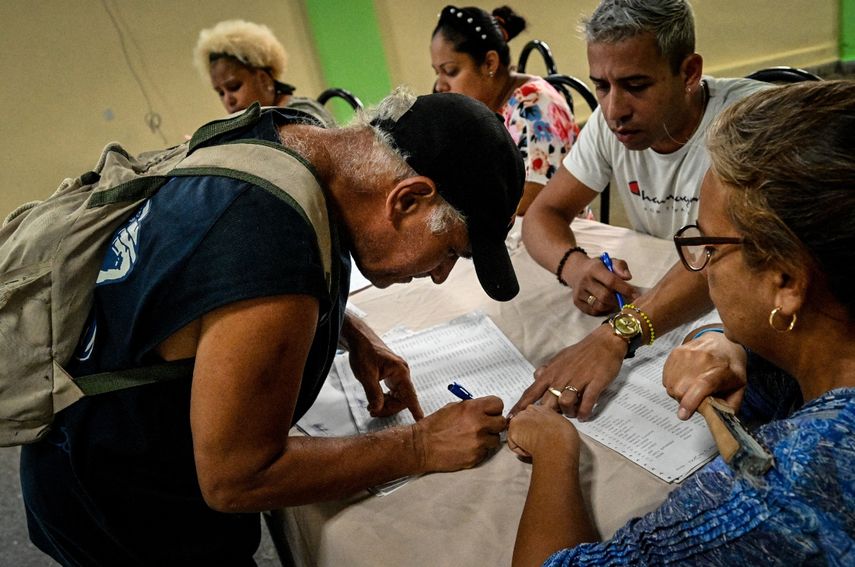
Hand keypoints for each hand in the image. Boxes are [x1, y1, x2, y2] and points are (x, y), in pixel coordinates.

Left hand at [343, 314, 423, 419]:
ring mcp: (398, 374)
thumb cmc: (364, 351)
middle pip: (402, 399)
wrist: (359, 339)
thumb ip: (373, 393)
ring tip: (371, 407)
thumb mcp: (366, 374)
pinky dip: (384, 399)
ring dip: (386, 404)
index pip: (410, 395)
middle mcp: (402, 373)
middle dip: (389, 408)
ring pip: (397, 397)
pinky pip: (393, 392)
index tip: (421, 420)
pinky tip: (375, 400)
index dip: (415, 408)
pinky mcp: (392, 375)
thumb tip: (378, 408)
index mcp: (400, 371)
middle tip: (373, 411)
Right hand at [412, 396, 506, 471]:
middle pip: (501, 422)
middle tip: (484, 426)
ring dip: (488, 438)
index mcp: (473, 408)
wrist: (422, 446)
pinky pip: (486, 452)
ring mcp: (479, 442)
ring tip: (474, 438)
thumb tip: (484, 410)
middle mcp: (479, 424)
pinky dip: (480, 450)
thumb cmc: (435, 425)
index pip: (498, 404)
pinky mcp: (477, 457)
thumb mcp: (453, 407)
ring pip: (496, 439)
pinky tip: (467, 447)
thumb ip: (471, 407)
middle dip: (494, 424)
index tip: (489, 412)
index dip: (494, 408)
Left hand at [507, 405, 579, 459]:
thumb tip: (551, 430)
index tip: (540, 436)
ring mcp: (519, 419)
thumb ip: (552, 423)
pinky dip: (520, 451)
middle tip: (537, 444)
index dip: (536, 428)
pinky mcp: (513, 430)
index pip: (533, 416)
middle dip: (527, 433)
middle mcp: (530, 410)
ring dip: (523, 442)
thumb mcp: (563, 425)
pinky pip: (513, 445)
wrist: (558, 445)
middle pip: (522, 422)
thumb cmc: (565, 438)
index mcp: (543, 408)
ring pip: (517, 433)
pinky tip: (531, 450)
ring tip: (536, 447)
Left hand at [509, 324, 626, 419]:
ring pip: (565, 403)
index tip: (511, 420)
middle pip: (546, 402)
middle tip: (548, 423)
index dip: (520, 407)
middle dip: (545, 416)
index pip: (531, 392)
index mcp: (550, 373)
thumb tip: (536, 377)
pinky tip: (583, 416)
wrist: (604, 343)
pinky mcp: (595, 383)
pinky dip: (584, 412)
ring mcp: (578, 380)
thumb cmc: (580, 353)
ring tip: (571, 414)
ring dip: (568, 413)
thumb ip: (546, 370)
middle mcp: (561, 377)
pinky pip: (587, 402)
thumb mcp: (558, 359)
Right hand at [563, 253, 638, 314]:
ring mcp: (579, 292)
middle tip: (624, 299)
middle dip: (618, 299)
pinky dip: (602, 310)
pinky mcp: (577, 301)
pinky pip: (593, 311)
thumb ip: (620, 266)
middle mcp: (584, 280)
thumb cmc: (598, 267)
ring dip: (610, 305)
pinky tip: (605, 304)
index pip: (611, 281)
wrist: (576, 270)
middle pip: (605, 296)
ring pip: (599, 305)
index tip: (635, 295)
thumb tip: (628, 277)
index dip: (625, 289)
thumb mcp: (609, 261)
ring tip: (614, 300)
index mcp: (594, 268)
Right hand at [662, 331, 747, 419]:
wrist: (722, 342)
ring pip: (671, 384)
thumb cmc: (730, 367)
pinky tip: (684, 379)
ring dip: (678, 392)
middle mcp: (703, 358)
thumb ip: (729, 405)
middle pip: (682, 389)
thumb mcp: (739, 387)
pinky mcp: (676, 352)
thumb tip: (717, 419)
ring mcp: (687, 354)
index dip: (691, 401)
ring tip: (691, 387)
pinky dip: (673, 383)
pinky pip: (667, 377)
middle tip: (696, 398)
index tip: (683, 415)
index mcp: (722, 370)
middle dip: (686, 400)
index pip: (703, 385)